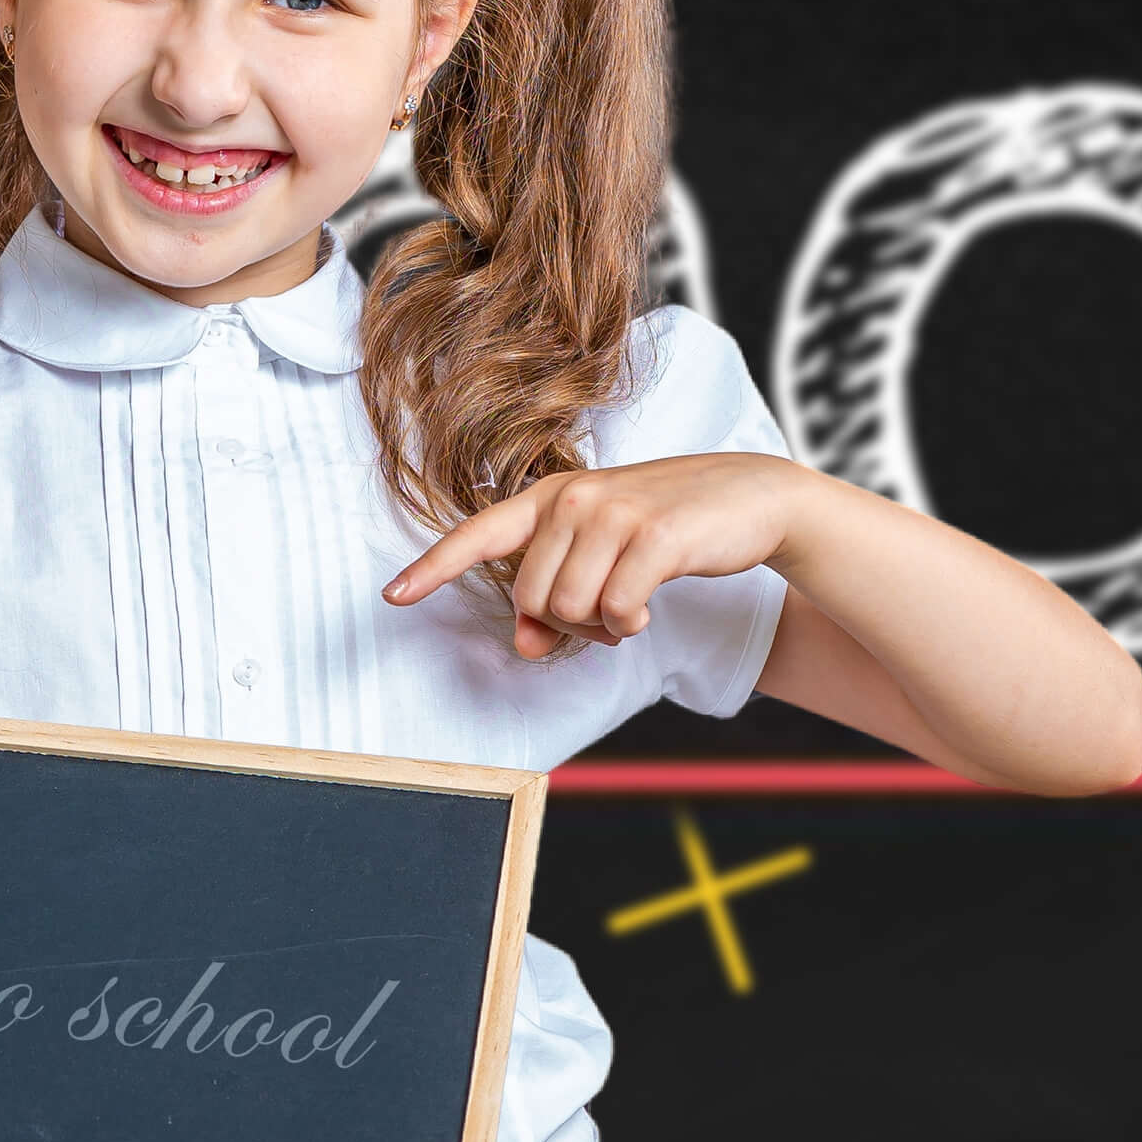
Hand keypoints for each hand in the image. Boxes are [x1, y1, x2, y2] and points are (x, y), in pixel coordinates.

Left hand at [386, 448, 796, 661]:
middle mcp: (572, 497)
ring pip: (569, 608)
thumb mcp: (605, 558)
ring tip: (629, 608)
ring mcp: (612, 512)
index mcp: (551, 497)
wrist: (749, 496)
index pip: (479, 535)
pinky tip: (647, 609)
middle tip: (605, 615)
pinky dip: (629, 624)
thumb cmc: (666, 529)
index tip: (393, 597)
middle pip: (531, 598)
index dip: (433, 568)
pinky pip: (616, 609)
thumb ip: (557, 598)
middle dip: (565, 624)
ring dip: (600, 627)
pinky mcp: (652, 534)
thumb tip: (522, 645)